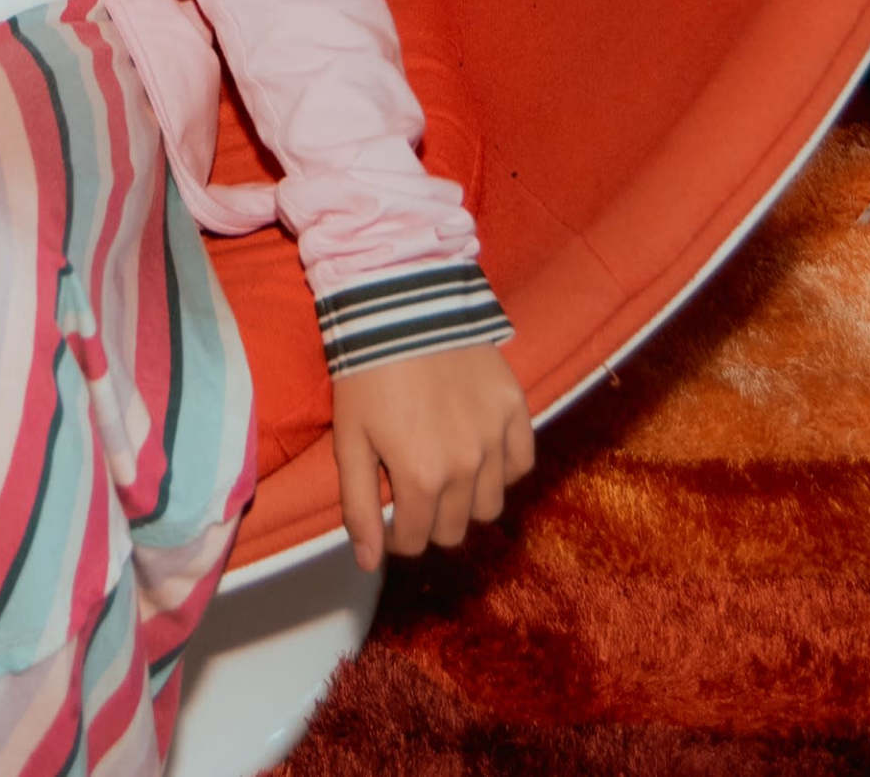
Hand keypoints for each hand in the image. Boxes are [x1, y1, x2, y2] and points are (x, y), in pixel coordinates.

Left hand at [328, 340, 532, 570]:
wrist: (401, 306)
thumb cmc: (365, 373)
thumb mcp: (349, 441)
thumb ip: (359, 507)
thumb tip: (367, 563)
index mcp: (421, 479)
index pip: (415, 540)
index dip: (397, 535)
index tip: (390, 516)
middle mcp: (467, 467)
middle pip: (454, 530)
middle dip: (430, 522)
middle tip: (414, 494)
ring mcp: (496, 438)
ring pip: (491, 505)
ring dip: (467, 501)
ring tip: (447, 474)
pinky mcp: (516, 409)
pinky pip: (521, 463)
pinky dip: (503, 468)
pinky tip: (480, 453)